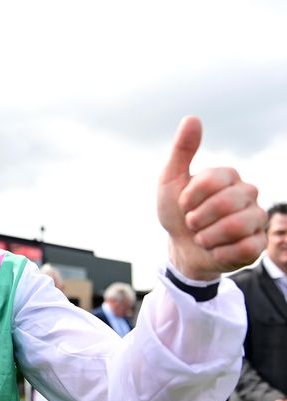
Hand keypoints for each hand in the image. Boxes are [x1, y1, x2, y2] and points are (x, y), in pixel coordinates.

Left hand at [157, 116, 265, 279]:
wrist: (181, 247)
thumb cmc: (177, 212)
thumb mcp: (171, 180)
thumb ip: (182, 150)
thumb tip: (192, 118)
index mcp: (229, 176)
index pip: (211, 180)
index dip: (189, 197)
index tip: (183, 203)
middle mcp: (248, 193)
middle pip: (225, 204)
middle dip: (197, 218)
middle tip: (192, 222)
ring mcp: (257, 218)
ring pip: (236, 227)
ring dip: (207, 237)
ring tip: (202, 236)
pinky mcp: (258, 244)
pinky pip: (244, 249)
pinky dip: (220, 252)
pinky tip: (215, 249)